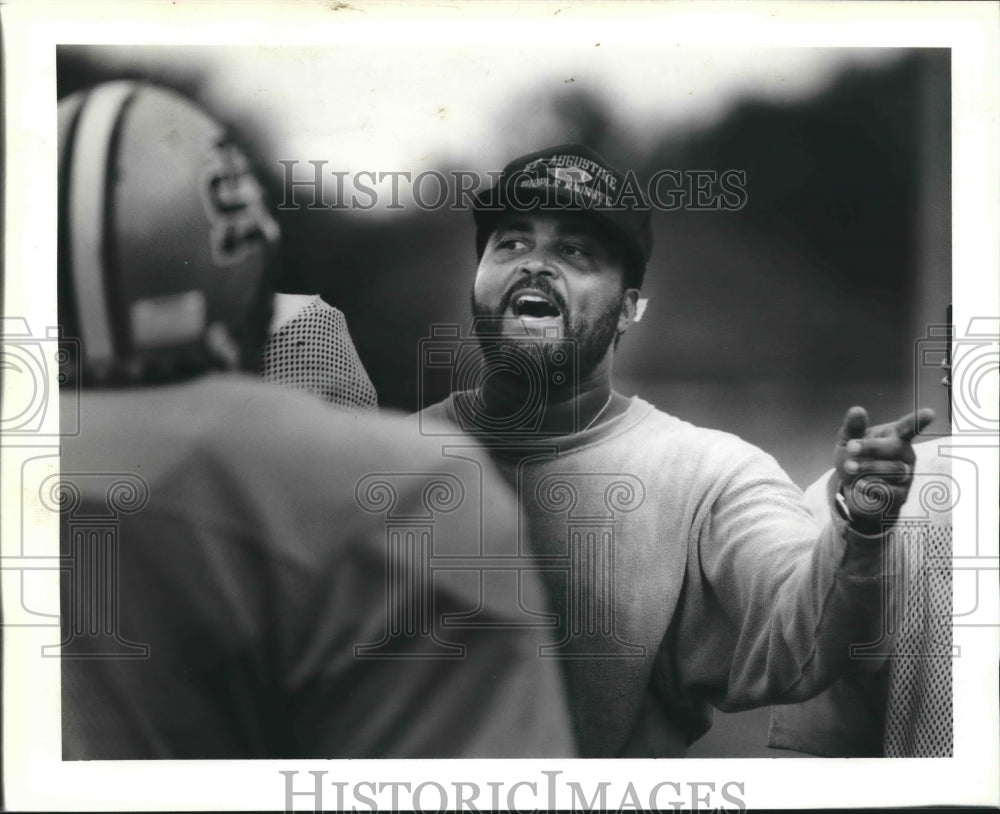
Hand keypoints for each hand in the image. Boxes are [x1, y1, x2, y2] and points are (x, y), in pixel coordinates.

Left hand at [833, 406, 934, 533]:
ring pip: (894, 469)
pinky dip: (871, 486)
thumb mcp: (848, 440)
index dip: (918, 421)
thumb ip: (853, 427)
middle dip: (871, 447)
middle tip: (851, 447)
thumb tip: (857, 409)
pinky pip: (889, 491)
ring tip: (849, 466)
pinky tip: (859, 484)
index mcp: (895, 436)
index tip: (930, 413)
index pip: (908, 427)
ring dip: (868, 467)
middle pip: (895, 448)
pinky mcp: (901, 495)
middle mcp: (905, 454)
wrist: (850, 489)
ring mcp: (906, 475)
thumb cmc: (854, 458)